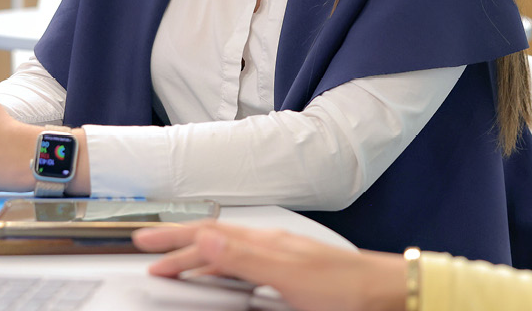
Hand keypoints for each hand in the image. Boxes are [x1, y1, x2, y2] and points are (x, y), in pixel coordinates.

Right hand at [132, 222, 406, 310]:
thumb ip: (245, 259)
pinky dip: (224, 271)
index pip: (207, 237)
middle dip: (179, 245)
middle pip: (214, 242)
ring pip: (229, 254)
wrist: (388, 294)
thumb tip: (203, 240)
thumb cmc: (347, 289)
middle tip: (149, 250)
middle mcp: (271, 247)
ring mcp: (282, 260)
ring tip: (178, 263)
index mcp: (264, 244)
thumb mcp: (289, 278)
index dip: (174, 241)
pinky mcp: (293, 277)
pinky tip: (226, 279)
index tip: (144, 245)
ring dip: (200, 257)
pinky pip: (246, 269)